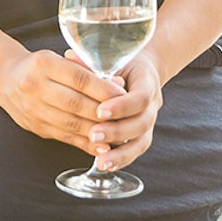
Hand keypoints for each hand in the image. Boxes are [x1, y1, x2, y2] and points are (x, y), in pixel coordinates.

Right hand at [0, 49, 127, 155]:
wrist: (6, 80)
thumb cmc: (40, 66)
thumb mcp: (59, 58)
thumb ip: (85, 69)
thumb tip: (117, 83)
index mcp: (43, 64)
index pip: (78, 78)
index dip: (103, 88)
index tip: (123, 93)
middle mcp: (35, 87)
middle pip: (75, 103)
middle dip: (103, 111)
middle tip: (126, 115)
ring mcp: (33, 110)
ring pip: (71, 123)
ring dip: (98, 130)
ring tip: (119, 132)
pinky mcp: (36, 128)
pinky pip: (65, 137)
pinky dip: (86, 142)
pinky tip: (103, 145)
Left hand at [81, 50, 162, 171]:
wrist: (138, 70)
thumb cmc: (121, 61)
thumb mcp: (110, 56)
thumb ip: (92, 60)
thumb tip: (69, 57)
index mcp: (147, 80)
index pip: (141, 96)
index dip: (123, 105)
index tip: (101, 109)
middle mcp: (152, 104)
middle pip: (142, 122)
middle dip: (118, 131)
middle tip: (94, 134)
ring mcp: (149, 121)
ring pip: (142, 141)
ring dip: (121, 152)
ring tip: (100, 160)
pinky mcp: (142, 135)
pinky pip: (136, 151)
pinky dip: (121, 160)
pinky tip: (104, 165)